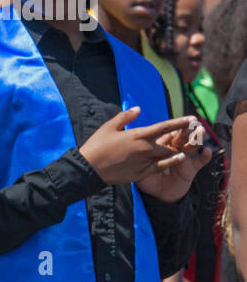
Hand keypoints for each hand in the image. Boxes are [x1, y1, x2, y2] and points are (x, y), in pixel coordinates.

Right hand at [78, 109, 193, 186]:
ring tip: (187, 146)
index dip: (180, 122)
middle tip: (193, 134)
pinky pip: (159, 167)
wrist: (88, 169)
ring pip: (167, 156)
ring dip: (178, 151)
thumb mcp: (109, 127)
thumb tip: (138, 109)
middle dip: (183, 138)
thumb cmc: (96, 146)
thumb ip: (125, 117)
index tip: (192, 118)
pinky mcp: (140, 173)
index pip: (164, 127)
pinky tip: (178, 159)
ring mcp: (143, 162)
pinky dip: (170, 162)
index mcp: (137, 135)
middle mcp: (144, 149)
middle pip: (170, 143)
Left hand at [135, 118, 212, 202]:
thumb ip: (140, 160)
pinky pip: (200, 161)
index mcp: (161, 148)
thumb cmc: (148, 179)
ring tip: (201, 132)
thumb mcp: (142, 169)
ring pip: (191, 147)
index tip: (175, 123)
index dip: (171, 130)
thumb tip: (133, 149)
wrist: (159, 195)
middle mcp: (174, 150)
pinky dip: (205, 156)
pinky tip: (207, 151)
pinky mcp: (192, 168)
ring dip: (196, 139)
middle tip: (192, 123)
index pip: (166, 136)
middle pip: (180, 139)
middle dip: (186, 131)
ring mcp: (184, 158)